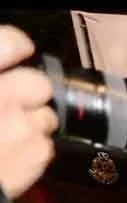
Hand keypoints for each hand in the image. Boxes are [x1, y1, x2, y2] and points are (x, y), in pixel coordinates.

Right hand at [0, 26, 58, 198]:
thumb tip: (3, 72)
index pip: (10, 42)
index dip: (17, 46)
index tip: (19, 51)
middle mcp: (2, 96)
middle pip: (37, 83)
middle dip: (29, 95)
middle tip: (11, 107)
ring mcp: (21, 125)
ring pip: (46, 116)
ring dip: (32, 125)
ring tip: (8, 138)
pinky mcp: (36, 154)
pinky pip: (45, 144)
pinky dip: (32, 151)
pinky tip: (11, 158)